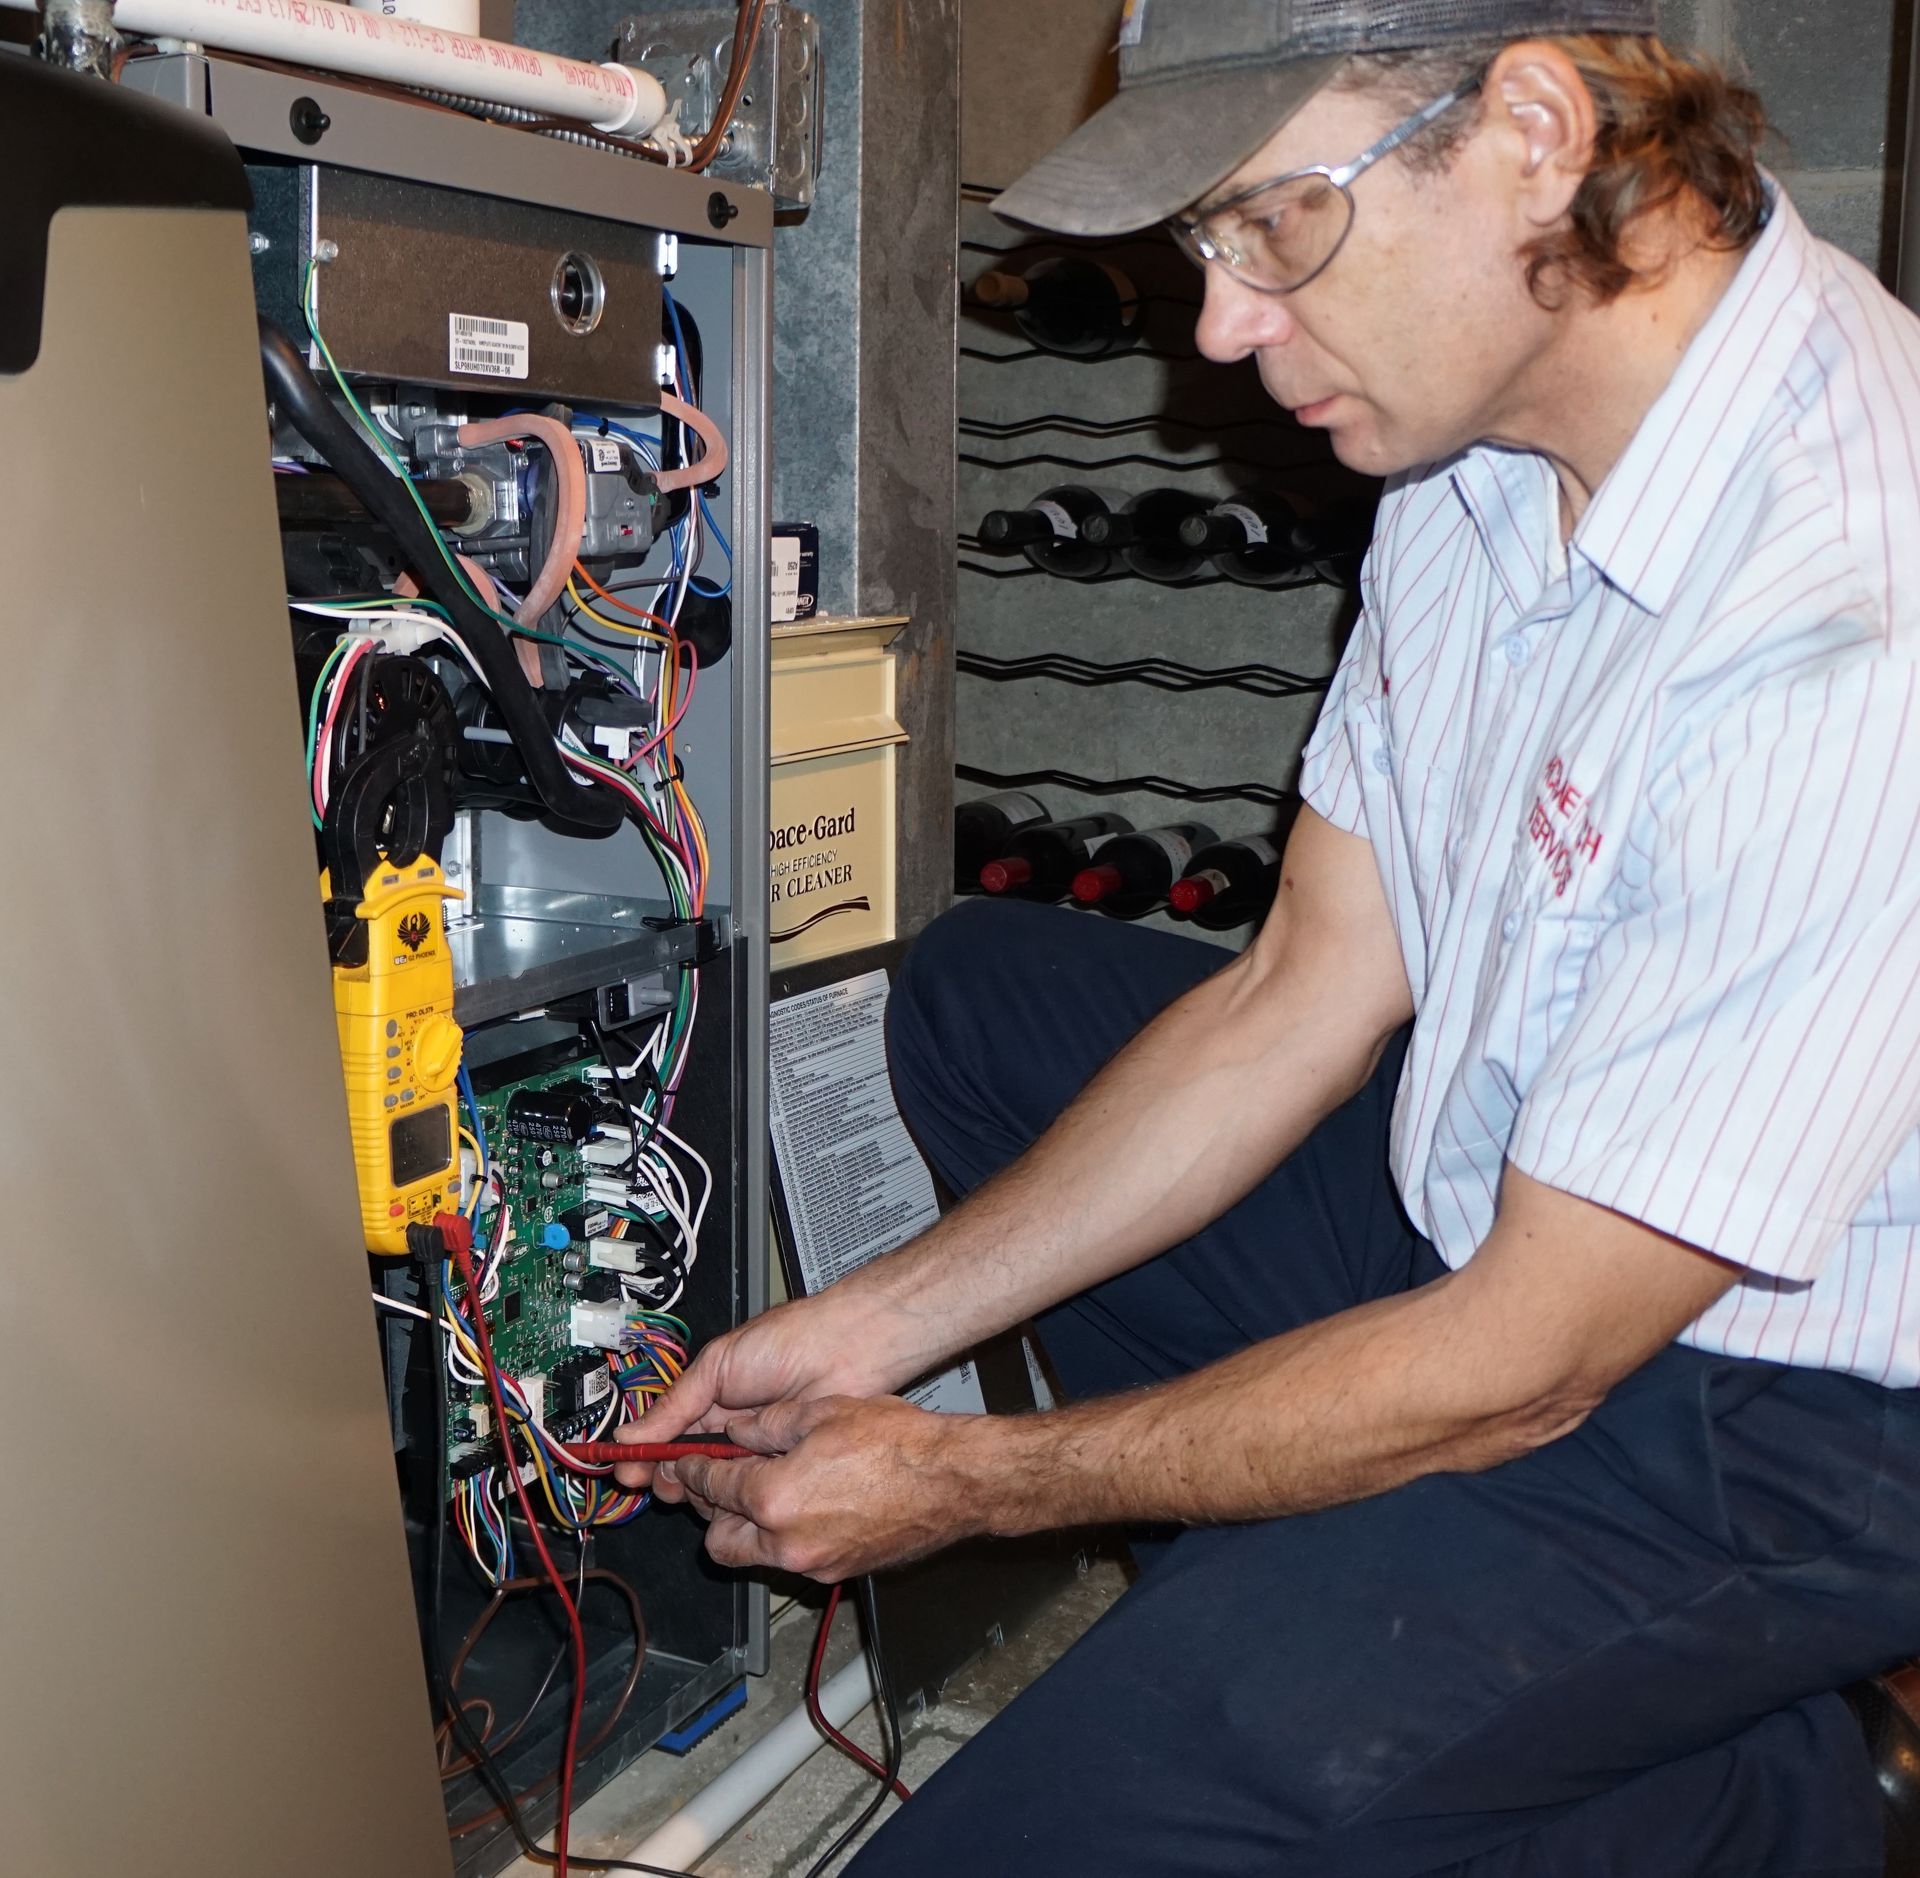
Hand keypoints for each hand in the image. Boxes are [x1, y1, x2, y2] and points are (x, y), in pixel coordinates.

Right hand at [613, 1290, 908, 1494]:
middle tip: (665, 1484)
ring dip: (701, 1488)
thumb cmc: (786, 1342)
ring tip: (696, 1483)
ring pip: (716, 1484)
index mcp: (708, 1399)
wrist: (845, 1350)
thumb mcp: (716, 1366)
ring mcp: (755, 1451)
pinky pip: (751, 1489)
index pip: (667, 1437)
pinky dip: (737, 1493)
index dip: (647, 1456)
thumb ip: (674, 1404)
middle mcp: (729, 1428)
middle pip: (687, 1467)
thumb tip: (628, 1434)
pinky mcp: (782, 1467)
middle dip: (670, 1478)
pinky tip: (731, 1490)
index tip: (628, 1473)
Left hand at [662, 1395, 983, 1579]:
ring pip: (752, 1557)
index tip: (688, 1460)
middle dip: (712, 1510)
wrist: (950, 1482)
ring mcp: (812, 1564)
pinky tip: (800, 1507)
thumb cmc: (898, 1444)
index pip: (714, 1485)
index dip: (694, 1468)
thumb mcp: (823, 1412)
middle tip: (720, 1481)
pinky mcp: (836, 1572)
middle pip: (718, 1540)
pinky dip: (781, 1539)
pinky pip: (789, 1561)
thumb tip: (738, 1430)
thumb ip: (768, 1424)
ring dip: (744, 1530)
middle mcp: (786, 1541)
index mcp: (774, 1497)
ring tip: (760, 1494)